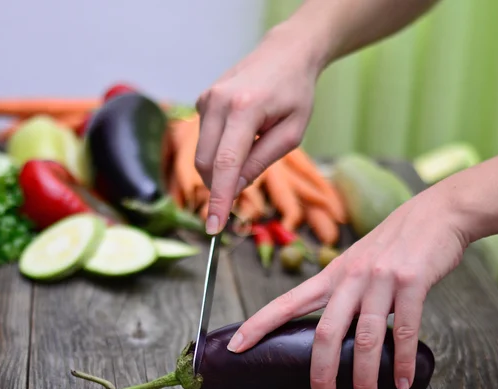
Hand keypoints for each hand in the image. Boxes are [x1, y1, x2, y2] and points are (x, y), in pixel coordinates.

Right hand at [194, 23, 318, 233]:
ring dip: (220, 169)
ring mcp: (207, 100)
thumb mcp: (292, 133)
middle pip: (207, 164)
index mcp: (245, 108)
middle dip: (219, 186)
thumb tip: (235, 187)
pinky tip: (240, 138)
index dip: (219, 199)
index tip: (213, 227)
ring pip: (202, 155)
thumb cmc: (295, 93)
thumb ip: (261, 161)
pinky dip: (218, 152)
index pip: (226, 164)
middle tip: (242, 193)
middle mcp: (218, 101)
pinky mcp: (202, 101)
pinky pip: (205, 140)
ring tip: (250, 153)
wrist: (285, 53)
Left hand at [226, 187, 468, 388]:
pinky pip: (405, 331)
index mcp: (331, 274)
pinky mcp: (412, 282)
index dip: (258, 324)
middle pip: (325, 333)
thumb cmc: (393, 244)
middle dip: (320, 374)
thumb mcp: (357, 263)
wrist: (437, 213)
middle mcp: (351, 277)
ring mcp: (381, 279)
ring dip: (363, 378)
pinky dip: (402, 361)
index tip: (236, 346)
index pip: (286, 302)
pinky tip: (400, 382)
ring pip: (365, 339)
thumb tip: (335, 332)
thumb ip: (343, 294)